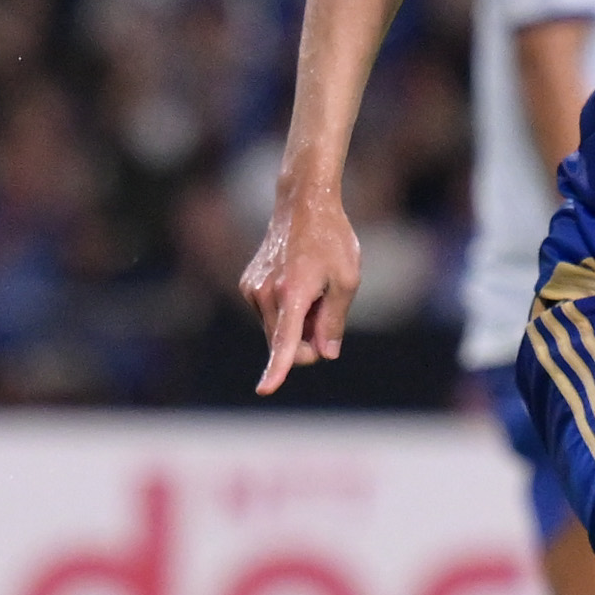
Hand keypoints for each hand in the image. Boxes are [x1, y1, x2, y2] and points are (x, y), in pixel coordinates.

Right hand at [242, 183, 361, 393]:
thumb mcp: (346, 280)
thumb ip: (334, 321)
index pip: (285, 340)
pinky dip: (287, 312)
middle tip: (327, 310)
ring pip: (277, 331)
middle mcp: (265, 294)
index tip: (265, 390)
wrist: (303, 204)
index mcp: (293, 292)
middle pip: (286, 344)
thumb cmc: (331, 239)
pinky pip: (270, 316)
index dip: (278, 369)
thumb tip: (324, 354)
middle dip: (308, 341)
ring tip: (313, 288)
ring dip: (298, 324)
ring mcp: (252, 290)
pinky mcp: (248, 286)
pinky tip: (299, 283)